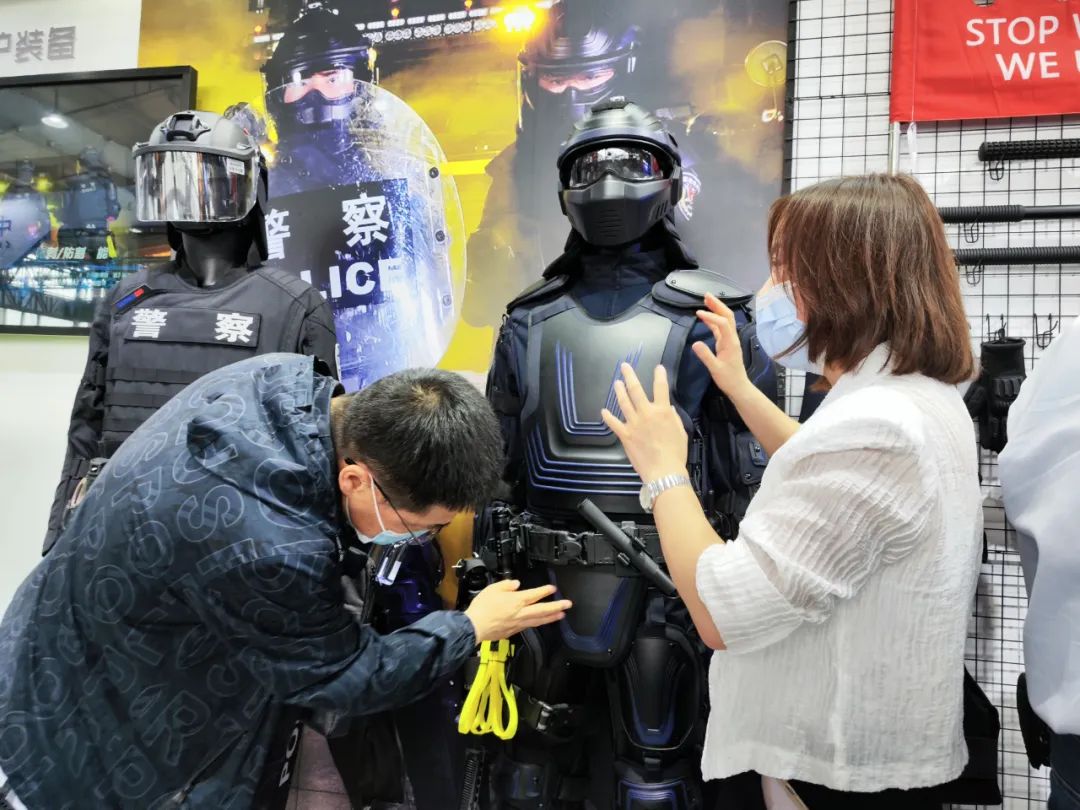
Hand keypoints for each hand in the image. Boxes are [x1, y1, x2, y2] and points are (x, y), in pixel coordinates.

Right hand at [464, 580, 571, 642]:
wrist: (474, 626)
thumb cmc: (482, 608)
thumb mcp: (492, 589)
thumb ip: (506, 585)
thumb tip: (515, 584)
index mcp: (516, 601)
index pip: (535, 594)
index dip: (545, 591)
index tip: (553, 588)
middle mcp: (520, 613)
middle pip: (543, 609)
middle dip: (557, 606)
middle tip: (567, 604)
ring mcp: (518, 623)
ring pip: (539, 620)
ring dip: (551, 617)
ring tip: (561, 615)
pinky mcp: (514, 631)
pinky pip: (530, 626)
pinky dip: (538, 624)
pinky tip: (541, 623)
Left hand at [601, 363, 688, 483]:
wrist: (664, 471)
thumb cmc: (676, 453)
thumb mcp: (681, 432)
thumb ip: (673, 417)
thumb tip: (668, 408)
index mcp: (663, 411)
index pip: (661, 388)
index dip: (660, 376)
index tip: (658, 368)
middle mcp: (646, 413)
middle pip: (636, 390)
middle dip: (630, 376)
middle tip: (624, 366)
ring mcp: (633, 423)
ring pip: (623, 403)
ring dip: (619, 391)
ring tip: (616, 382)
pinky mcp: (625, 435)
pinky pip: (614, 424)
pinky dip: (608, 417)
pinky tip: (603, 411)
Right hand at [693, 293, 751, 397]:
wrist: (738, 386)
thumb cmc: (728, 379)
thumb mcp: (715, 369)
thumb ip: (705, 356)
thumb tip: (695, 344)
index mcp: (730, 343)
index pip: (722, 323)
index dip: (711, 317)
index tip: (699, 314)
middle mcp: (731, 338)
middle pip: (727, 316)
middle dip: (717, 304)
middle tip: (706, 295)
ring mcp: (729, 340)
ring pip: (724, 320)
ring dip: (716, 309)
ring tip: (705, 301)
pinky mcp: (726, 343)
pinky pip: (720, 328)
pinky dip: (713, 320)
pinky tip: (705, 317)